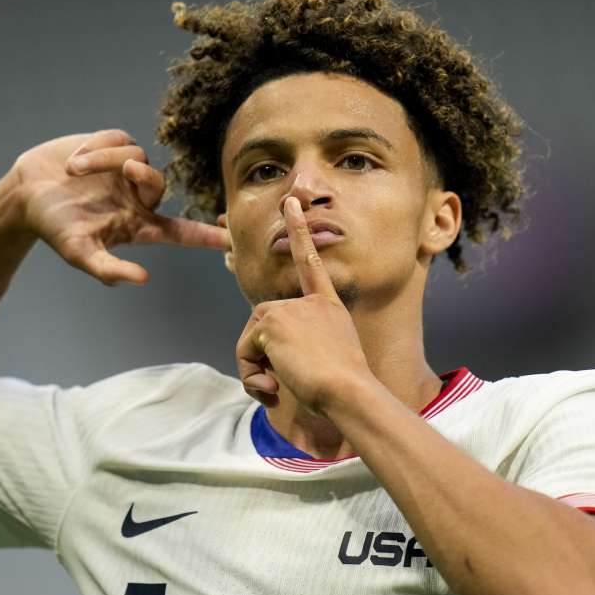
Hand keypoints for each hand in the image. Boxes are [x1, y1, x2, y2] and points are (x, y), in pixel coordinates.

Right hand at [11, 129, 229, 284]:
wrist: (26, 193)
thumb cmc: (54, 229)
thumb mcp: (80, 254)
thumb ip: (109, 270)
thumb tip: (142, 280)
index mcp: (138, 225)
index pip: (182, 232)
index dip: (208, 235)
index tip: (234, 239)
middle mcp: (138, 197)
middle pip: (160, 184)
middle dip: (146, 176)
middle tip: (126, 170)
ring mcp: (125, 171)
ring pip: (136, 157)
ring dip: (104, 161)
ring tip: (74, 172)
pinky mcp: (112, 145)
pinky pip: (118, 139)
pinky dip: (96, 148)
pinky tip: (75, 161)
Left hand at [234, 196, 371, 413]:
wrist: (349, 391)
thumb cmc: (345, 387)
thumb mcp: (331, 358)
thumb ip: (302, 348)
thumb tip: (265, 361)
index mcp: (328, 306)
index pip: (309, 263)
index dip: (298, 232)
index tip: (291, 203)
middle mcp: (308, 302)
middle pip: (264, 323)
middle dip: (261, 356)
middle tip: (279, 384)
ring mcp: (288, 309)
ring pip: (251, 340)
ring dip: (255, 368)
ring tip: (279, 387)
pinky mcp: (270, 322)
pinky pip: (245, 352)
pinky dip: (251, 375)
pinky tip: (276, 385)